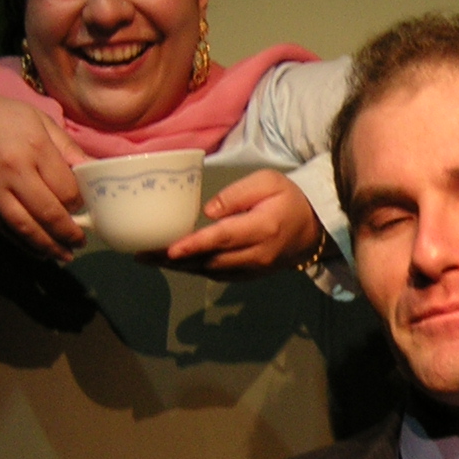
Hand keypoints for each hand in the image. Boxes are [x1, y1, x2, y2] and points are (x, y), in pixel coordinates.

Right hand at [0, 92, 88, 260]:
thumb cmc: (0, 118)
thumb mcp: (40, 121)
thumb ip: (68, 149)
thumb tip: (98, 170)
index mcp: (34, 148)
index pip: (66, 189)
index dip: (79, 204)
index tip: (85, 209)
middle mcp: (12, 172)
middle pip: (47, 213)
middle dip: (68, 233)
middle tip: (80, 242)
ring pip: (24, 228)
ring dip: (47, 246)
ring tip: (64, 255)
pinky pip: (2, 230)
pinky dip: (22, 244)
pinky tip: (37, 250)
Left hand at [155, 169, 322, 279]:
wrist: (317, 228)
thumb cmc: (290, 198)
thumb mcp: (268, 181)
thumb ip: (238, 194)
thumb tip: (208, 212)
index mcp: (262, 227)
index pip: (223, 237)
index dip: (195, 245)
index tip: (169, 249)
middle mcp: (257, 253)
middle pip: (210, 259)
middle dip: (173, 259)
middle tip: (141, 255)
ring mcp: (254, 268)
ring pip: (211, 271)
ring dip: (179, 267)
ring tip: (148, 259)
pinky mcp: (251, 275)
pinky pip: (219, 276)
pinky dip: (195, 270)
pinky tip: (174, 264)